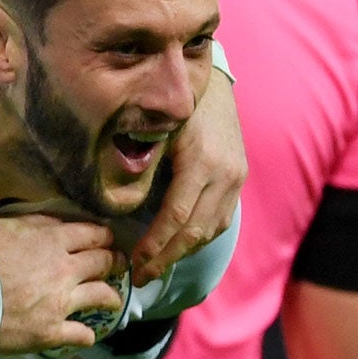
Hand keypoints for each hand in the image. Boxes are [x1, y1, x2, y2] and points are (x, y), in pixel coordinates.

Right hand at [0, 215, 122, 353]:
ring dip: (112, 296)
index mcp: (52, 241)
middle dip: (115, 261)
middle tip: (118, 264)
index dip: (104, 236)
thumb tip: (52, 223)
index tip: (107, 239)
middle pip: (103, 262)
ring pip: (102, 296)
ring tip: (114, 299)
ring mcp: (61, 302)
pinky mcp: (52, 331)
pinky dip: (87, 334)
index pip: (93, 234)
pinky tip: (87, 335)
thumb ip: (32, 224)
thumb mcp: (2, 226)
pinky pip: (82, 334)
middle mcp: (64, 270)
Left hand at [131, 71, 243, 283]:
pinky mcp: (239, 177)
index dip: (154, 246)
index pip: (176, 217)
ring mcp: (236, 177)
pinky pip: (220, 218)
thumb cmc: (172, 104)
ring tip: (155, 265)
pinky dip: (199, 236)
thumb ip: (142, 165)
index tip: (134, 265)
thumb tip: (118, 202)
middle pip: (195, 230)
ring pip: (211, 229)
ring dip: (183, 251)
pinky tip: (178, 245)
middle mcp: (225, 173)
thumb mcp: (154, 130)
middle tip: (140, 277)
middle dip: (166, 258)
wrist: (213, 81)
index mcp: (201, 161)